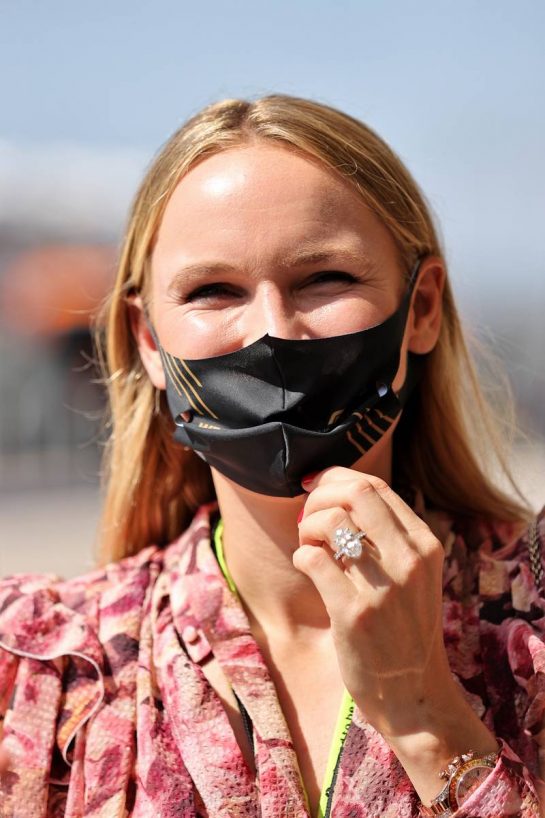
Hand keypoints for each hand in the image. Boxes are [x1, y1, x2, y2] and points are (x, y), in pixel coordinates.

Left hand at [293, 467, 451, 735]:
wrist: (414, 695)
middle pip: (354, 492)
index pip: (375, 486)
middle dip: (319, 495)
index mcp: (425, 544)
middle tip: (306, 516)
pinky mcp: (355, 613)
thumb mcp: (413, 575)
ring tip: (307, 545)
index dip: (336, 479)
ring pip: (331, 520)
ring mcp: (384, 586)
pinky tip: (307, 567)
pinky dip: (301, 556)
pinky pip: (313, 559)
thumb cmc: (404, 629)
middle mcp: (410, 559)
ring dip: (306, 526)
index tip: (316, 490)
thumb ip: (387, 536)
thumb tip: (335, 491)